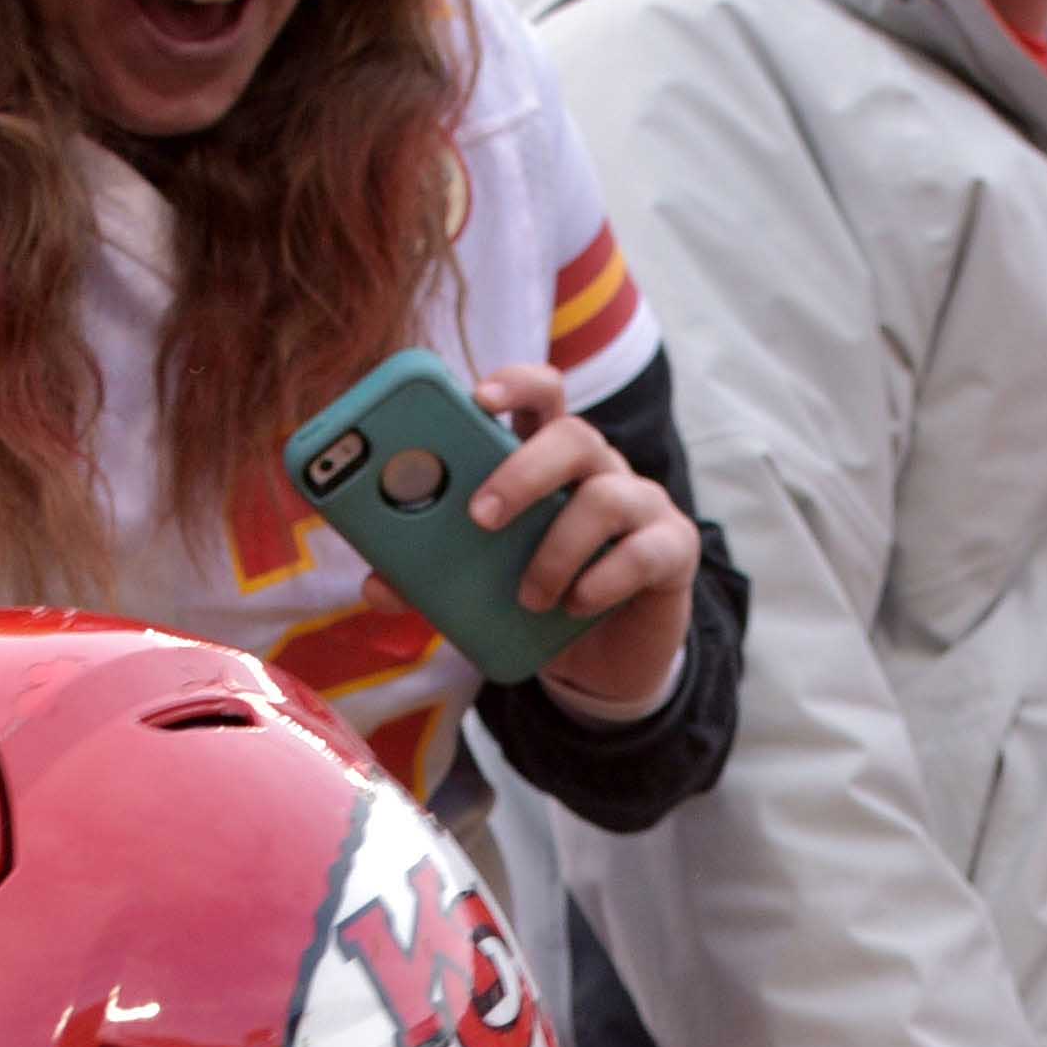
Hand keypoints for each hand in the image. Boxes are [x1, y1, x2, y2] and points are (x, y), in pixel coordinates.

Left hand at [462, 361, 700, 721]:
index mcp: (547, 460)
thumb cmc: (536, 600)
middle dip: (524, 471)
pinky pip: (644, 551)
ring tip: (530, 597)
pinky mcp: (672, 550)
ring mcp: (641, 505)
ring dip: (556, 548)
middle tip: (481, 516)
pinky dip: (604, 579)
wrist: (601, 663)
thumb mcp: (478, 589)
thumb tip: (374, 585)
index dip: (514, 383)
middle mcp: (597, 469)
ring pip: (606, 495)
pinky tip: (577, 604)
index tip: (477, 396)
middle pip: (573, 435)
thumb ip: (428, 580)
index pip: (540, 394)